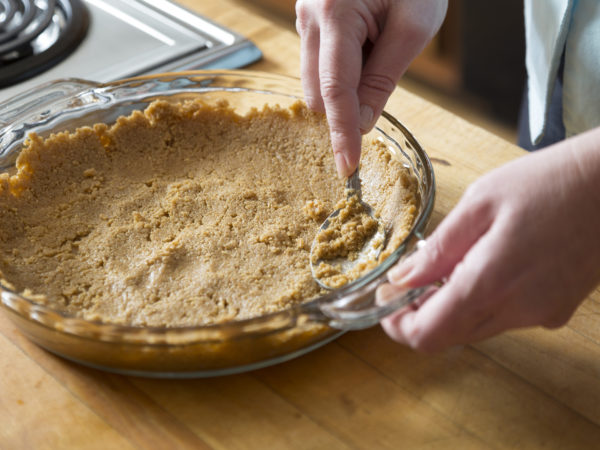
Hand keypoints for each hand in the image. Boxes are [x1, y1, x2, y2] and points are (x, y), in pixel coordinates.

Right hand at [295, 0, 446, 176]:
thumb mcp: (414, 26)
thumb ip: (383, 78)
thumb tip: (362, 123)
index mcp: (335, 12)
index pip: (336, 90)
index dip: (341, 133)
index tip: (346, 167)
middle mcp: (309, 16)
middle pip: (318, 91)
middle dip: (346, 105)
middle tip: (383, 77)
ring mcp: (304, 17)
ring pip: (316, 80)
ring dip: (346, 86)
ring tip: (378, 49)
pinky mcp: (308, 20)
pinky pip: (319, 63)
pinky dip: (342, 71)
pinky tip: (366, 45)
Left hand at [379, 128, 599, 350]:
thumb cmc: (548, 183)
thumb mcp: (480, 204)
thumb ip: (438, 249)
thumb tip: (402, 279)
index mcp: (491, 282)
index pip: (428, 335)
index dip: (397, 325)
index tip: (386, 301)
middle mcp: (518, 310)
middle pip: (448, 336)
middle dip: (420, 314)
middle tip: (410, 279)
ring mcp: (540, 315)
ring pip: (474, 329)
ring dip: (449, 307)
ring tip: (448, 263)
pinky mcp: (555, 310)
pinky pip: (503, 318)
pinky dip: (480, 301)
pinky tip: (482, 265)